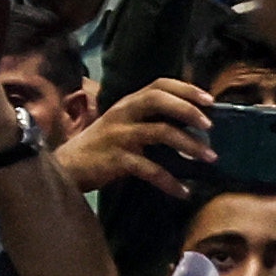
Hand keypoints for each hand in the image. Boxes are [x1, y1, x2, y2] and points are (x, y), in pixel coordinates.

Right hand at [54, 74, 215, 198]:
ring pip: (160, 132)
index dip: (185, 89)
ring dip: (189, 145)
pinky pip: (150, 169)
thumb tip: (188, 125)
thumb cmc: (98, 148)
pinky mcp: (115, 160)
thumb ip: (145, 120)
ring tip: (209, 158)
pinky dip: (170, 181)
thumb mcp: (120, 125)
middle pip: (158, 100)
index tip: (210, 100)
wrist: (65, 169)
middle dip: (188, 110)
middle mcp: (122, 114)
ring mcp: (118, 136)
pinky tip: (183, 191)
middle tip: (210, 126)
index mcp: (126, 103)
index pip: (158, 85)